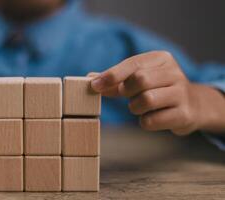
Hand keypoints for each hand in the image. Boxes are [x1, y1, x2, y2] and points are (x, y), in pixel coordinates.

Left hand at [90, 51, 224, 134]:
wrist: (192, 106)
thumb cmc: (157, 89)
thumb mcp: (140, 78)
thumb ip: (116, 79)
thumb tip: (90, 78)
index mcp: (161, 59)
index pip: (133, 63)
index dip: (111, 75)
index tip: (94, 85)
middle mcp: (174, 73)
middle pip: (140, 80)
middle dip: (126, 91)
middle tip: (128, 96)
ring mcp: (182, 94)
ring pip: (146, 100)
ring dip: (135, 107)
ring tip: (140, 107)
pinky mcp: (184, 114)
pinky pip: (152, 120)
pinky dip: (145, 122)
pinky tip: (152, 117)